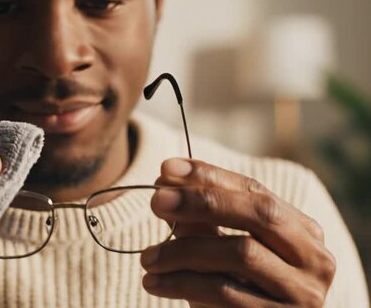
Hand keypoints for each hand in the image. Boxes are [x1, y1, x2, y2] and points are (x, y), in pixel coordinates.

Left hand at [140, 158, 335, 307]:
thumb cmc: (236, 292)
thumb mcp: (221, 252)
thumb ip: (203, 222)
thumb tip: (167, 184)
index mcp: (303, 232)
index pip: (255, 191)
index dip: (210, 176)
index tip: (166, 168)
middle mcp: (314, 259)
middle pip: (259, 214)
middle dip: (203, 201)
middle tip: (156, 200)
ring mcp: (303, 292)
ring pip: (241, 254)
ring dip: (184, 250)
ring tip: (147, 257)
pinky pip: (225, 293)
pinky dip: (182, 283)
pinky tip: (153, 282)